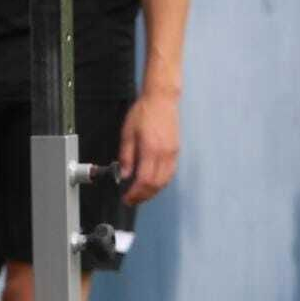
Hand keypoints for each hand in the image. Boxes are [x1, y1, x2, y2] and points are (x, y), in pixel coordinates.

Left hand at [118, 90, 179, 204]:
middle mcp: (165, 154)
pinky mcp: (176, 151)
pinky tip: (152, 183)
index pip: (144, 180)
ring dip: (153, 192)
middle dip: (143, 196)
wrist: (162, 100)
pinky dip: (161, 182)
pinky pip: (170, 173)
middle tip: (131, 200)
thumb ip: (126, 156)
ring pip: (165, 181)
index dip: (135, 193)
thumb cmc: (143, 113)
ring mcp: (173, 154)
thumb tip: (123, 174)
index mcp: (151, 150)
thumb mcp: (127, 133)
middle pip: (156, 185)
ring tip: (140, 195)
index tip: (127, 199)